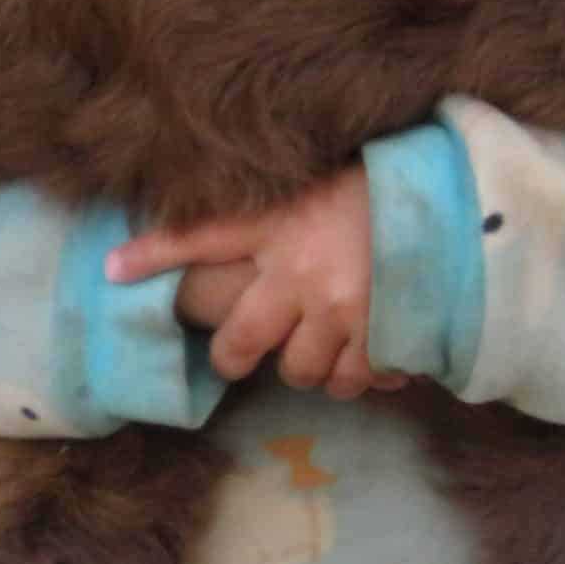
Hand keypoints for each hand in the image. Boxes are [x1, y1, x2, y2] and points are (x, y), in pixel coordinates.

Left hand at [108, 169, 407, 399]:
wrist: (454, 201)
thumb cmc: (381, 186)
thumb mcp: (317, 182)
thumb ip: (278, 209)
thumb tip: (239, 231)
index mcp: (281, 224)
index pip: (201, 236)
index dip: (152, 254)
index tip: (111, 269)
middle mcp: (301, 273)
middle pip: (242, 344)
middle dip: (236, 357)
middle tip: (241, 352)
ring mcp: (341, 310)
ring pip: (301, 372)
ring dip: (308, 365)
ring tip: (319, 342)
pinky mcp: (381, 336)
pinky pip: (354, 381)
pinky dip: (358, 375)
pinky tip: (367, 353)